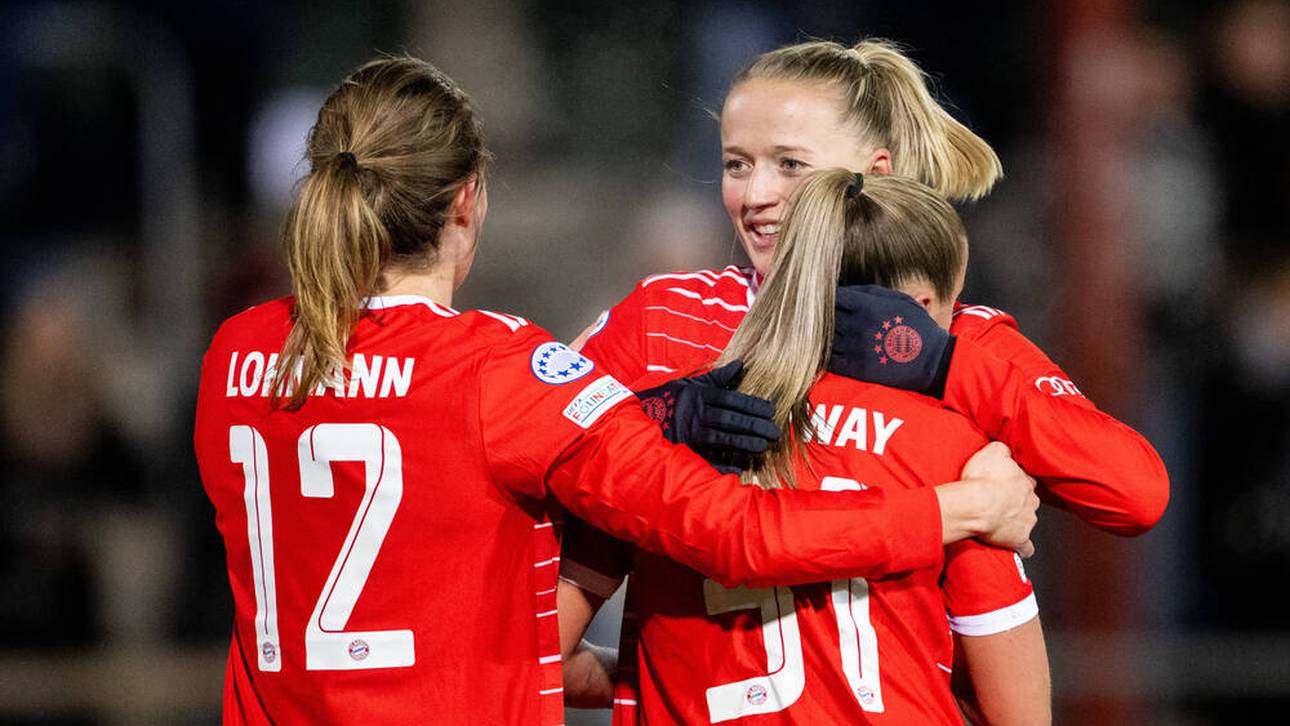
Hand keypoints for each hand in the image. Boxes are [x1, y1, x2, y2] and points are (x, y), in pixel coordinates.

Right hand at [636, 361, 780, 472]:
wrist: (637, 416)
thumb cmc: (668, 398)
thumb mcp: (689, 383)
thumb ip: (717, 376)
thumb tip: (740, 364)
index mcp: (696, 395)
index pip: (730, 398)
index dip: (752, 405)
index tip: (771, 410)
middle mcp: (693, 414)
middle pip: (729, 419)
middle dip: (754, 426)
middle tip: (775, 431)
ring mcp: (687, 434)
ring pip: (721, 439)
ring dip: (744, 444)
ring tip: (763, 446)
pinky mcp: (682, 451)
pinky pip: (705, 460)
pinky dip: (722, 465)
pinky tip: (740, 468)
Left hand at [830, 285, 954, 397]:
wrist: (932, 360)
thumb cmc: (916, 326)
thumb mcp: (897, 299)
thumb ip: (868, 292)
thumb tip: (844, 288)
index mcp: (866, 307)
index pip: (833, 297)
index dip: (825, 296)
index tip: (824, 298)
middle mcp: (856, 327)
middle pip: (823, 317)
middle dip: (819, 314)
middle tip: (817, 315)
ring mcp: (853, 349)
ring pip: (822, 339)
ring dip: (818, 335)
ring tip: (818, 333)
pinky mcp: (855, 369)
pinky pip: (828, 360)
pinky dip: (823, 354)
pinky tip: (824, 351)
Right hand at [960, 442, 1039, 555]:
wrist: (976, 506)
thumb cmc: (981, 480)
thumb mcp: (992, 452)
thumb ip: (1004, 449)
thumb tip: (1007, 449)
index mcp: (1024, 482)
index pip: (1026, 480)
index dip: (1015, 482)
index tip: (1005, 484)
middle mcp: (1030, 501)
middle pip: (1029, 501)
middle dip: (1018, 502)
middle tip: (1000, 502)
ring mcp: (1027, 522)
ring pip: (1028, 521)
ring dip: (1018, 521)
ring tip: (1000, 522)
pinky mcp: (1019, 539)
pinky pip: (1026, 547)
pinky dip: (1022, 547)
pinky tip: (1017, 547)